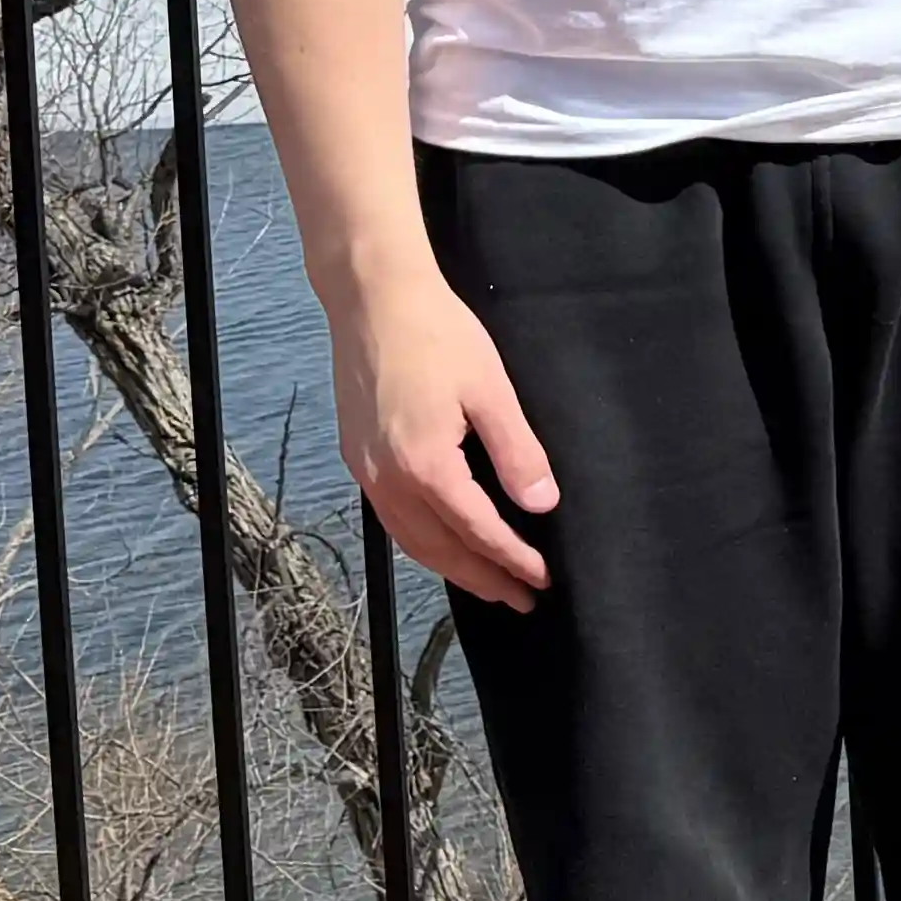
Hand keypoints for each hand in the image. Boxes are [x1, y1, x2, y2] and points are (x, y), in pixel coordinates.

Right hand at [334, 265, 557, 608]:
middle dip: (483, 578)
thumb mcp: (492, 390)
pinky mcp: (357, 457)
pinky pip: (393, 517)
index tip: (542, 580)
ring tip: (490, 583)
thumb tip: (541, 504)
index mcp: (424, 464)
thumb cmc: (438, 335)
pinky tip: (445, 544)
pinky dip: (423, 541)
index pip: (477, 531)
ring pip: (411, 539)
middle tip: (522, 600)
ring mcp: (366, 470)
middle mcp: (387, 478)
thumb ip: (518, 452)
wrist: (373, 300)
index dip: (512, 559)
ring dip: (452, 567)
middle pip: (439, 548)